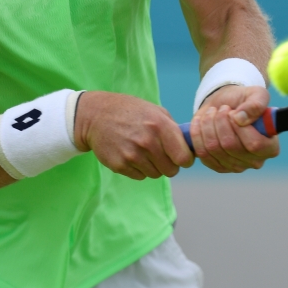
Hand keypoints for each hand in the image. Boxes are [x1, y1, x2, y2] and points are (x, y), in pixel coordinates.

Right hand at [74, 91, 194, 179]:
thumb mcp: (156, 111)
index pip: (184, 158)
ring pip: (156, 174)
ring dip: (153, 166)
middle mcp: (147, 142)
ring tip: (144, 151)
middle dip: (169, 164)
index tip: (181, 156)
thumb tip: (191, 148)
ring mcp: (132, 155)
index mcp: (160, 126)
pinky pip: (140, 176)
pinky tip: (132, 154)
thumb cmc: (131, 111)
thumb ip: (174, 129)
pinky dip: (139, 169)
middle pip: (171, 170)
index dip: (185, 159)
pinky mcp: (120, 165)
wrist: (96, 115)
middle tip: (161, 154)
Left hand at [191, 84, 279, 172]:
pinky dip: (197, 134)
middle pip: (230, 145)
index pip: (254, 144)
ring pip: (213, 148)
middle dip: (220, 121)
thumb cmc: (245, 101)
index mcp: (270, 147)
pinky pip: (202, 153)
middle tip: (222, 109)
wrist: (226, 105)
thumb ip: (256, 104)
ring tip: (212, 112)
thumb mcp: (256, 94)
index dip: (239, 127)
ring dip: (208, 124)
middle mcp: (255, 161)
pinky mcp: (218, 166)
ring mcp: (235, 167)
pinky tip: (200, 122)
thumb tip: (241, 118)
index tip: (233, 112)